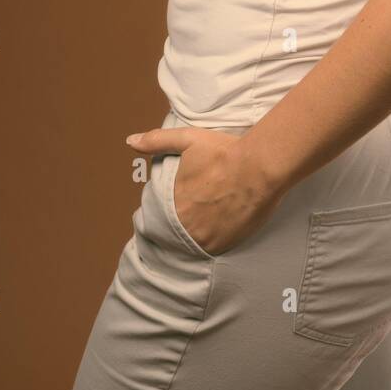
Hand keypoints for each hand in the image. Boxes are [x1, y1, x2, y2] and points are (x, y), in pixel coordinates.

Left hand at [125, 126, 284, 255]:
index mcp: (171, 201)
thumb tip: (131, 141)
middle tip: (192, 210)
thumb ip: (157, 141)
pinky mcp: (222, 246)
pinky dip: (209, 241)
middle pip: (171, 230)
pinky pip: (208, 250)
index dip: (162, 209)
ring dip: (191, 234)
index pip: (156, 214)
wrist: (259, 167)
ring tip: (203, 220)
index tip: (173, 203)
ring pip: (188, 242)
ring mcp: (203, 238)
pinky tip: (216, 228)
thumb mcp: (187, 139)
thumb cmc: (224, 152)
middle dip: (177, 222)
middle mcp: (184, 224)